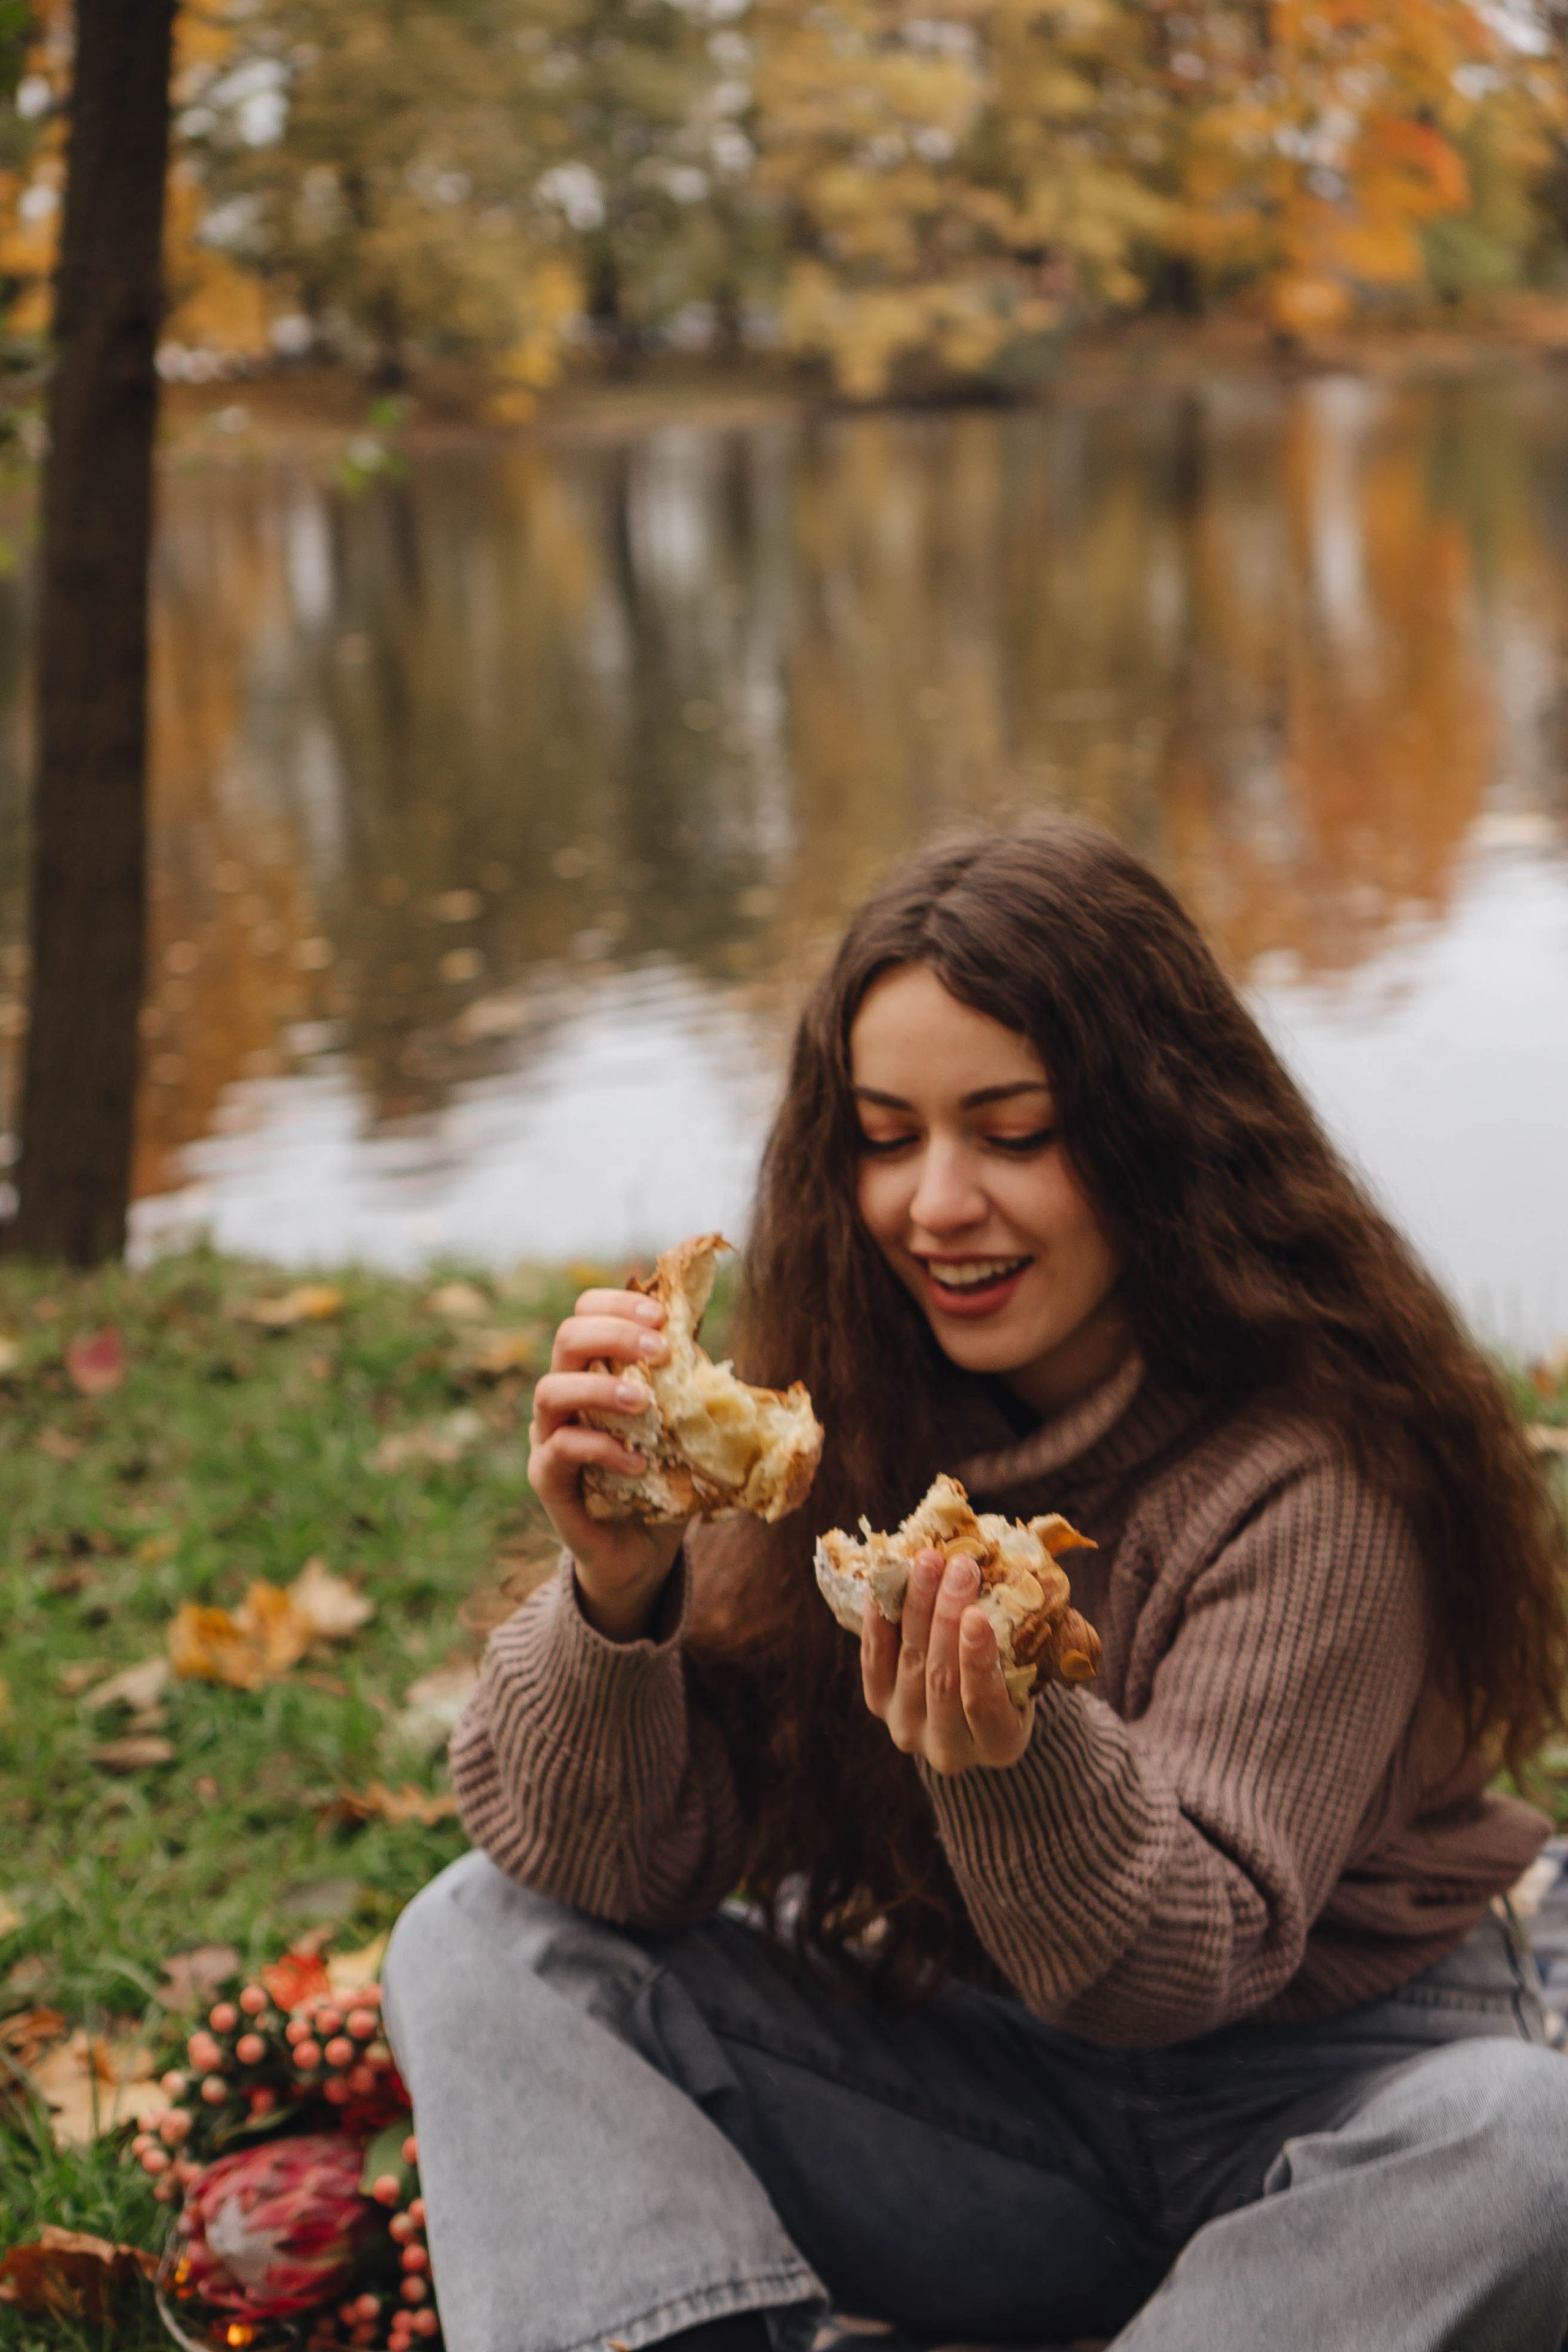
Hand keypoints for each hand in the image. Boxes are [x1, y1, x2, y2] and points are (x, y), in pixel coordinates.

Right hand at [528, 1288, 685, 1641]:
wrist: (639, 1553)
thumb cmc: (663, 1481)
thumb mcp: (683, 1428)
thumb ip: (690, 1388)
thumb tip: (722, 1353)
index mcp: (592, 1372)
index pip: (586, 1314)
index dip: (618, 1304)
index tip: (659, 1316)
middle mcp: (563, 1397)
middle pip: (567, 1338)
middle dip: (614, 1334)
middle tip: (659, 1349)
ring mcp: (548, 1437)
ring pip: (550, 1390)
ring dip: (600, 1388)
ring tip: (644, 1402)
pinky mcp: (547, 1479)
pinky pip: (560, 1450)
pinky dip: (600, 1449)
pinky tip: (637, 1463)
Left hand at [861, 1549, 1033, 1774]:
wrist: (971, 1707)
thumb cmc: (1016, 1680)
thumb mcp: (1032, 1672)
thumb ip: (1026, 1642)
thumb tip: (1027, 1577)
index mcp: (999, 1745)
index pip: (984, 1706)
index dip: (978, 1661)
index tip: (977, 1615)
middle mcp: (948, 1749)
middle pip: (941, 1677)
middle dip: (948, 1616)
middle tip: (960, 1567)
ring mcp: (906, 1727)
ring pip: (910, 1661)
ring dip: (918, 1605)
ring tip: (930, 1561)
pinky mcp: (878, 1703)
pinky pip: (873, 1656)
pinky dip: (880, 1616)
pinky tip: (889, 1579)